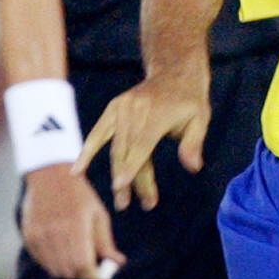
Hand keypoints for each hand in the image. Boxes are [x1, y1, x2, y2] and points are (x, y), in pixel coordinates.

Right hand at [20, 163, 126, 278]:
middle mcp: (55, 233)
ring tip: (76, 255)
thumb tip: (117, 263)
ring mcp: (39, 235)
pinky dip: (53, 262)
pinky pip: (42, 262)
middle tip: (91, 266)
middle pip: (69, 272)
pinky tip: (61, 249)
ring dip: (68, 269)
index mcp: (76, 227)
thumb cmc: (81, 196)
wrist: (50, 176)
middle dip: (83, 274)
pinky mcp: (28, 236)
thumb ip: (105, 242)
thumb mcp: (99, 215)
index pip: (83, 266)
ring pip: (55, 270)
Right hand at [76, 69, 210, 211]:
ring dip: (116, 174)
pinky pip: (98, 133)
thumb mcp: (200, 118)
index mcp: (156, 114)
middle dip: (130, 180)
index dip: (132, 166)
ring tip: (121, 200)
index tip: (121, 185)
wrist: (174, 73)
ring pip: (114, 147)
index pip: (142, 144)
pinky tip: (77, 171)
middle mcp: (135, 110)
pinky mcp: (113, 109)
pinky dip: (87, 151)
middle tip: (134, 205)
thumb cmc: (190, 101)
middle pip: (128, 151)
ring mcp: (121, 109)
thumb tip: (194, 167)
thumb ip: (194, 143)